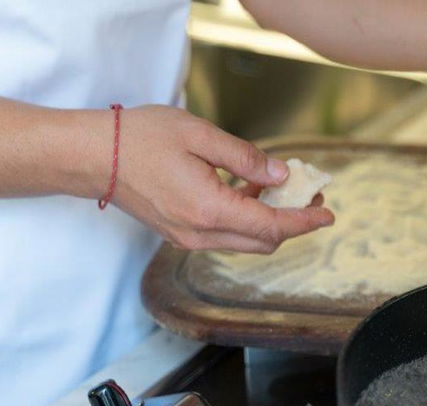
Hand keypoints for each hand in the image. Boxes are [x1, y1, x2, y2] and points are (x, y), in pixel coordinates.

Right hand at [83, 105, 333, 253]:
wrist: (91, 157)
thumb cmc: (141, 139)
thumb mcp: (200, 136)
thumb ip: (245, 157)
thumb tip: (280, 176)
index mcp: (209, 210)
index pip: (272, 227)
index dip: (304, 222)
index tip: (328, 214)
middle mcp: (200, 234)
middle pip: (263, 242)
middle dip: (293, 223)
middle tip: (310, 196)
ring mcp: (187, 238)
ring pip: (245, 242)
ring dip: (270, 222)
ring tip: (285, 191)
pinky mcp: (180, 234)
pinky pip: (225, 236)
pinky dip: (246, 220)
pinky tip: (251, 192)